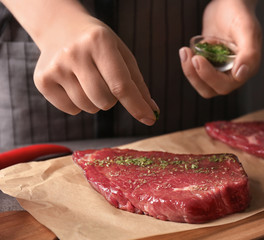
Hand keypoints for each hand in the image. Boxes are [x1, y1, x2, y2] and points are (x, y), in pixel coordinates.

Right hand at [34, 16, 158, 125]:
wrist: (61, 28)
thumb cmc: (99, 45)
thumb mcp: (121, 54)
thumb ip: (137, 83)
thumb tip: (152, 111)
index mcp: (99, 42)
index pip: (121, 84)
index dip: (137, 106)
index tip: (150, 120)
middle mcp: (75, 53)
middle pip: (105, 101)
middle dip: (112, 99)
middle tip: (105, 81)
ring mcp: (56, 67)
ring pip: (88, 107)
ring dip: (95, 101)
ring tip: (89, 80)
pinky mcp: (42, 80)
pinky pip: (71, 110)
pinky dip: (78, 104)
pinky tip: (74, 84)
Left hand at [179, 0, 261, 97]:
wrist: (228, 3)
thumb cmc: (239, 13)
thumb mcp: (246, 29)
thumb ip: (249, 53)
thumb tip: (241, 74)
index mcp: (246, 68)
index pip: (225, 85)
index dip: (209, 77)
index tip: (198, 58)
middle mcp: (233, 72)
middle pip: (211, 89)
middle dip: (196, 75)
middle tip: (188, 55)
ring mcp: (220, 69)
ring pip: (202, 84)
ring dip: (190, 72)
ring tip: (184, 51)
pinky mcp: (209, 63)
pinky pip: (197, 73)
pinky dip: (189, 65)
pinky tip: (187, 50)